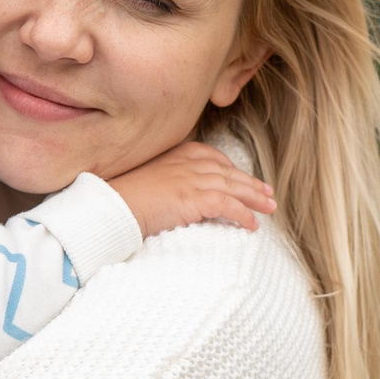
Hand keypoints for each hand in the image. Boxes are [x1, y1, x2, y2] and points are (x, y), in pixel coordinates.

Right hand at [107, 140, 277, 236]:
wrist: (110, 205)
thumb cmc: (124, 196)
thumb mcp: (150, 178)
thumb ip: (170, 178)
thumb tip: (183, 193)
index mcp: (178, 153)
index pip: (215, 159)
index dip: (235, 171)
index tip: (247, 181)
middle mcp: (188, 162)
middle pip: (229, 172)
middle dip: (252, 184)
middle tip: (268, 195)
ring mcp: (192, 178)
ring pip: (234, 187)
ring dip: (255, 199)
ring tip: (269, 209)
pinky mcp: (194, 197)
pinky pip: (228, 205)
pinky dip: (243, 215)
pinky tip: (251, 225)